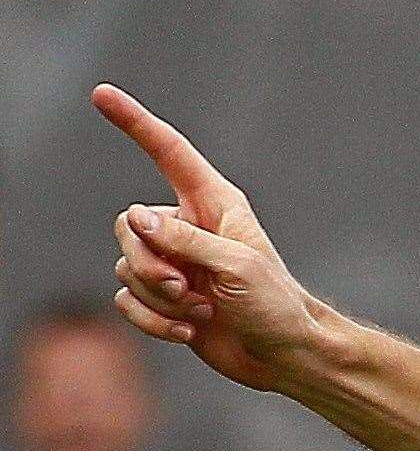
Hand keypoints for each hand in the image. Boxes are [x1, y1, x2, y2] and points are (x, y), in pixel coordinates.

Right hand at [93, 83, 327, 391]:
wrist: (285, 356)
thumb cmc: (276, 305)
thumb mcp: (237, 266)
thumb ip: (185, 240)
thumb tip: (135, 218)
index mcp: (215, 205)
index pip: (169, 153)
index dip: (136, 123)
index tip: (103, 94)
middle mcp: (189, 229)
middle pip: (129, 225)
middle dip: (149, 263)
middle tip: (186, 287)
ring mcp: (174, 264)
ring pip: (126, 267)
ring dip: (159, 298)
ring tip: (202, 311)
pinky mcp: (164, 299)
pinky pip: (127, 302)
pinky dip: (153, 321)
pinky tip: (190, 331)